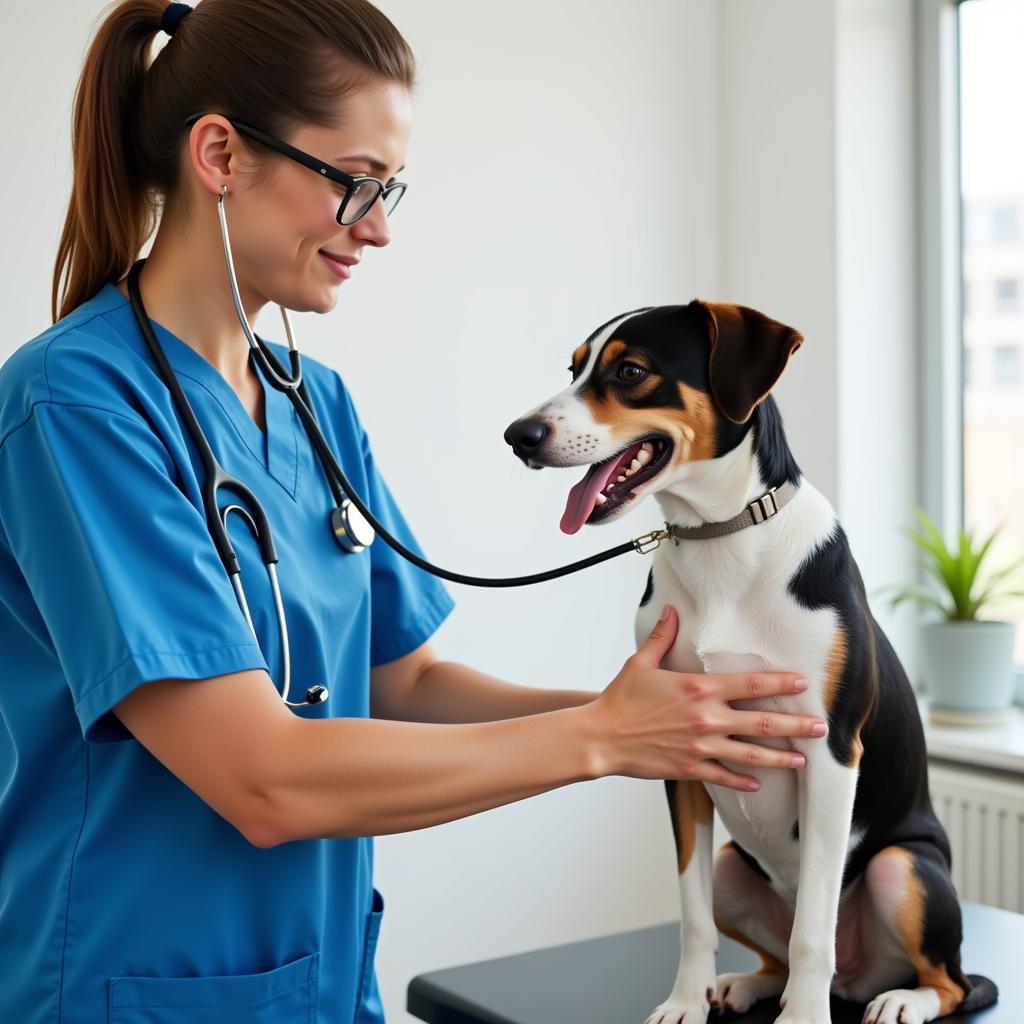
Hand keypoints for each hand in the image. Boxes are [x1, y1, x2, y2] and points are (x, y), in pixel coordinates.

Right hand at [583, 605, 827, 789]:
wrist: (602, 737)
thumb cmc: (620, 698)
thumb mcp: (641, 663)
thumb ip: (662, 638)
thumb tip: (671, 611)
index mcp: (699, 689)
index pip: (750, 685)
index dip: (780, 684)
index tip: (802, 683)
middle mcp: (707, 718)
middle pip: (762, 723)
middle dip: (796, 726)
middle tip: (821, 729)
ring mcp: (701, 747)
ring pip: (751, 754)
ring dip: (780, 758)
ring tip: (803, 760)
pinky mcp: (690, 768)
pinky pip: (724, 776)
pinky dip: (743, 780)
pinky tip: (758, 783)